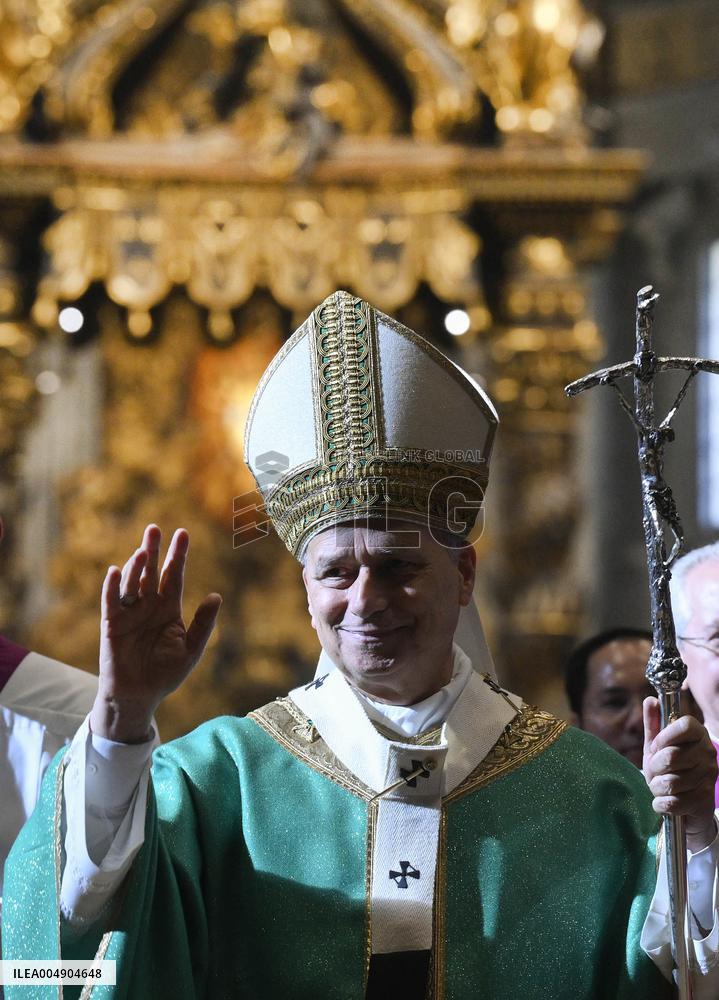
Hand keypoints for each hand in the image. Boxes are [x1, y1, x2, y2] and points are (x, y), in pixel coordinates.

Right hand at [91, 524, 221, 742]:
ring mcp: (130, 613)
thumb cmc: (165, 673)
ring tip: (144, 550)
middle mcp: (149, 605)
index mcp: (169, 608)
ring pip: (132, 583)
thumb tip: (216, 596)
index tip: (183, 533)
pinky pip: (111, 602)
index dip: (178, 555)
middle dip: (154, 550)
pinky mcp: (112, 624)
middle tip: (155, 528)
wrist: (139, 696)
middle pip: (152, 572)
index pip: (175, 575)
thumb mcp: (191, 649)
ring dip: (136, 566)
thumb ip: (203, 624)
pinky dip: (113, 587)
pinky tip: (116, 571)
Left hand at [643, 697, 717, 852]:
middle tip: (655, 771)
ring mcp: (709, 777)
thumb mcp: (657, 745)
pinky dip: (661, 803)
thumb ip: (653, 724)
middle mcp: (708, 753)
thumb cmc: (669, 768)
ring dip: (656, 787)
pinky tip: (664, 800)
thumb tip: (650, 700)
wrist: (685, 802)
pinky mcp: (705, 800)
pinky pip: (673, 802)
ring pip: (670, 782)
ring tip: (660, 786)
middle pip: (672, 756)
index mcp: (698, 734)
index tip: (656, 746)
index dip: (664, 736)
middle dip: (654, 767)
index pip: (685, 725)